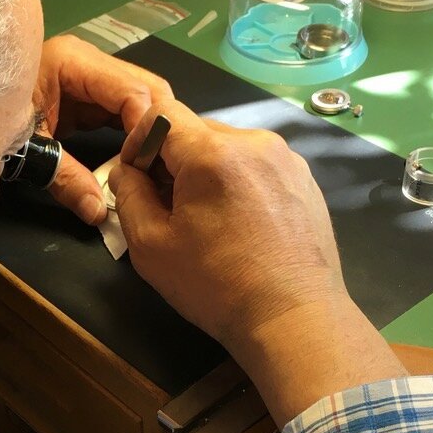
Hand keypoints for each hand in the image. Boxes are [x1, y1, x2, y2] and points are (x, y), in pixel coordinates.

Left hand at [32, 35, 171, 224]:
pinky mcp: (84, 97)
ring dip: (149, 133)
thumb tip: (98, 211)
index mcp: (73, 62)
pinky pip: (120, 113)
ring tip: (156, 167)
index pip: (133, 91)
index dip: (146, 129)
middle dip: (157, 128)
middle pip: (145, 89)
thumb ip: (65, 178)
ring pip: (139, 100)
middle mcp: (87, 62)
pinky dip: (132, 136)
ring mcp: (88, 78)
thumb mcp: (27, 149)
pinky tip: (139, 162)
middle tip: (163, 168)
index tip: (146, 167)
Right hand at [109, 100, 404, 423]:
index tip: (137, 177)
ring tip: (206, 218)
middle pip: (196, 129)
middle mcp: (254, 142)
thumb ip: (128, 195)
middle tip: (166, 203)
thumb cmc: (216, 286)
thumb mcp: (150, 245)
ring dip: (207, 170)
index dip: (138, 141)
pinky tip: (240, 224)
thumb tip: (127, 171)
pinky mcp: (305, 179)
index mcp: (212, 153)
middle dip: (173, 158)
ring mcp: (286, 159)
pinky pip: (258, 164)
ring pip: (228, 146)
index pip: (160, 113)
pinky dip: (239, 182)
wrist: (293, 319)